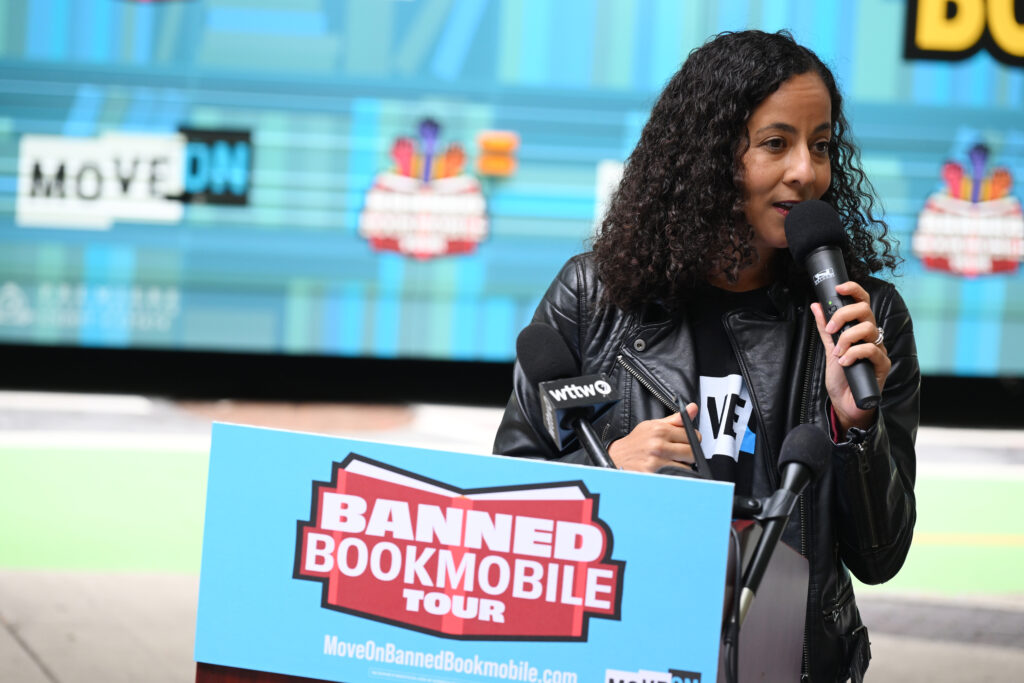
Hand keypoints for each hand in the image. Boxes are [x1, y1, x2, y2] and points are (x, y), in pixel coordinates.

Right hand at [607, 402, 700, 472]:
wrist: (616, 457)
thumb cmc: (636, 442)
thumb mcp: (653, 425)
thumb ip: (675, 419)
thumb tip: (693, 408)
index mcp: (660, 430)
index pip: (693, 435)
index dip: (691, 440)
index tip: (683, 442)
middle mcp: (658, 445)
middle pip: (692, 452)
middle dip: (688, 454)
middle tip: (678, 454)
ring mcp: (656, 461)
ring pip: (686, 466)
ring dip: (681, 466)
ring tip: (669, 461)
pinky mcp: (654, 474)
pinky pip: (676, 476)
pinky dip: (674, 475)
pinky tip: (665, 469)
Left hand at [810, 281, 890, 432]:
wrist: (846, 404)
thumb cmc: (841, 377)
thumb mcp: (829, 349)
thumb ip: (825, 328)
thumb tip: (817, 305)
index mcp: (860, 330)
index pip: (862, 303)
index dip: (853, 290)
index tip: (838, 288)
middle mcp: (872, 337)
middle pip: (866, 311)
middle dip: (844, 316)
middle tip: (831, 330)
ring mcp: (879, 350)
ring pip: (869, 329)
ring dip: (847, 338)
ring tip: (837, 352)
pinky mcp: (882, 365)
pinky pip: (871, 350)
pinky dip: (854, 353)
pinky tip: (844, 362)